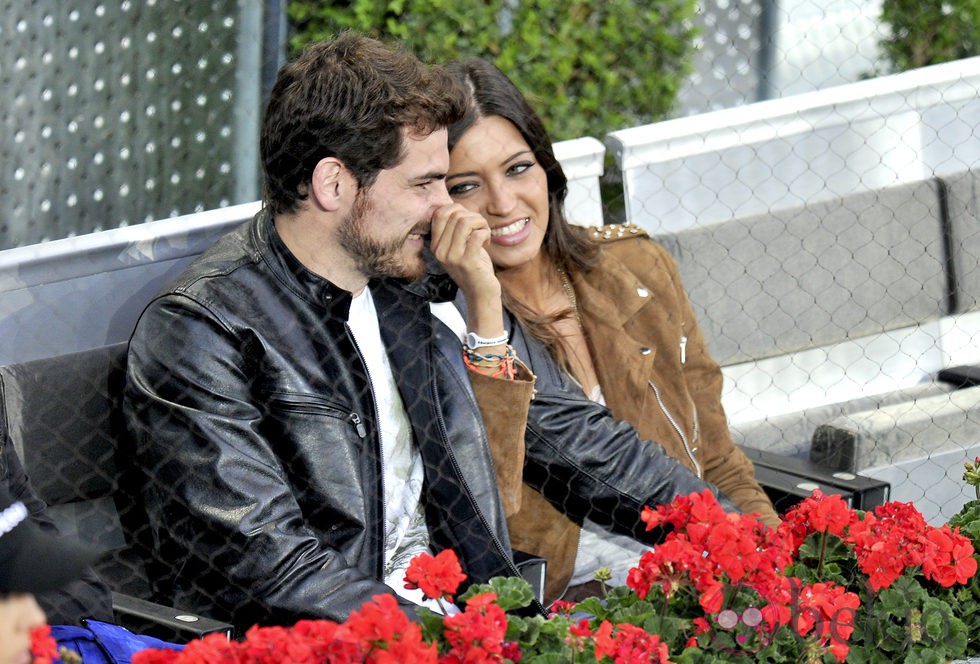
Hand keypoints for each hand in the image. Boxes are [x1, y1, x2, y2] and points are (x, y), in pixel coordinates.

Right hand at [429, 204, 504, 339]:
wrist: (481, 294)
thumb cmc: (473, 266)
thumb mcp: (458, 246)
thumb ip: (453, 228)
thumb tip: (454, 204)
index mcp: (435, 245)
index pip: (439, 213)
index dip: (457, 208)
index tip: (468, 219)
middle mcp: (440, 251)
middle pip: (454, 215)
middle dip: (472, 215)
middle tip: (480, 228)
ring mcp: (452, 257)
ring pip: (465, 222)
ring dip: (480, 223)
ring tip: (484, 233)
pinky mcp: (467, 262)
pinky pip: (477, 234)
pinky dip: (485, 233)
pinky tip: (487, 241)